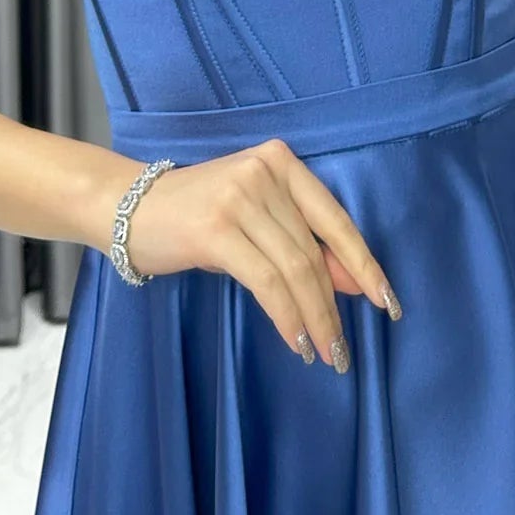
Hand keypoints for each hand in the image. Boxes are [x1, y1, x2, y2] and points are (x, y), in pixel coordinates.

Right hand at [124, 140, 401, 369]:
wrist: (127, 207)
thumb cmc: (196, 215)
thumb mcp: (256, 221)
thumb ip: (302, 244)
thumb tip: (354, 282)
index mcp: (281, 162)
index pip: (335, 219)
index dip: (364, 264)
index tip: (387, 302)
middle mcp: (264, 172)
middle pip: (313, 252)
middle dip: (333, 306)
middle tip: (343, 349)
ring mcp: (239, 197)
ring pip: (295, 269)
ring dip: (314, 318)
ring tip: (325, 353)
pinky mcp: (216, 229)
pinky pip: (266, 281)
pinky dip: (286, 315)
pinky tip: (295, 340)